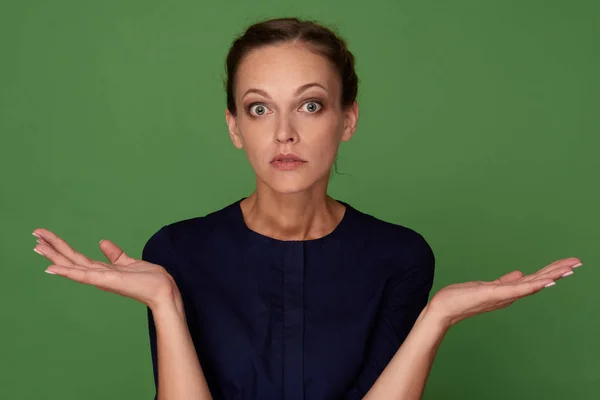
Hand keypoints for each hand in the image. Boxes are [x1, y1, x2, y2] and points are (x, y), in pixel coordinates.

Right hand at [32, 228, 181, 310]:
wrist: (164, 290)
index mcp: (103, 271)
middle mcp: (99, 276)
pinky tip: (52, 268)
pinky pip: (84, 275)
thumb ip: (115, 254)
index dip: (62, 248)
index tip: (45, 238)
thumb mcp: (129, 262)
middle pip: (70, 260)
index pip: (77, 258)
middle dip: (53, 248)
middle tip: (34, 235)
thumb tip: (101, 242)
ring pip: (72, 266)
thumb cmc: (150, 280)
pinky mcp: (107, 281)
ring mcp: (102, 279)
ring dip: (54, 256)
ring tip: (37, 246)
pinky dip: (67, 272)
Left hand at [427, 257, 581, 327]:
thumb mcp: (486, 286)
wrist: (443, 310)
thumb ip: (505, 282)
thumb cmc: (461, 299)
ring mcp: (502, 296)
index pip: (534, 280)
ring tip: (568, 269)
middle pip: (537, 281)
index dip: (551, 272)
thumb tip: (520, 273)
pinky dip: (532, 285)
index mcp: (508, 292)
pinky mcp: (493, 294)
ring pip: (531, 285)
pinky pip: (516, 290)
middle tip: (577, 263)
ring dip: (550, 276)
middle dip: (557, 271)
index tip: (568, 265)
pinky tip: (545, 281)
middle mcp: (508, 296)